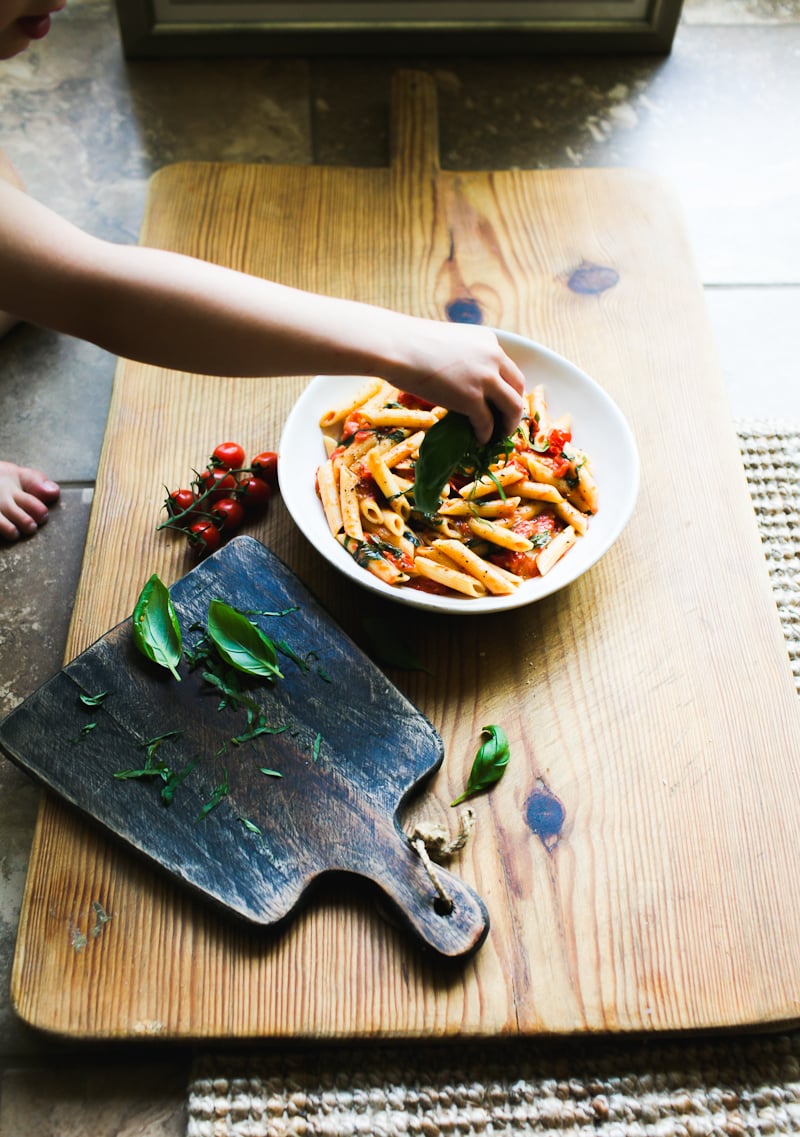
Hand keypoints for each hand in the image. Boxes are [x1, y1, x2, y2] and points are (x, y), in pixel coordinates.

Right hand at [382, 320, 525, 443]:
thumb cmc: (410, 342)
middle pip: (517, 388)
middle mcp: (494, 357)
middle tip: (505, 422)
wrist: (396, 346)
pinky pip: (487, 423)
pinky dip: (485, 434)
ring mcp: (485, 379)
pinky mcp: (471, 399)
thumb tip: (460, 381)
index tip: (501, 402)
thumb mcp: (450, 343)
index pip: (509, 369)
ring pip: (512, 407)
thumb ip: (464, 358)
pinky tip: (479, 439)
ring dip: (507, 425)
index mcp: (488, 341)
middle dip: (514, 408)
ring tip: (498, 435)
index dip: (508, 388)